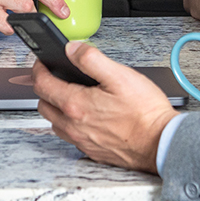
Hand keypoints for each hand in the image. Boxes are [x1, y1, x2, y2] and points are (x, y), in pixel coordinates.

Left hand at [33, 41, 178, 172]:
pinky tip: (87, 116)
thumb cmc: (145, 112)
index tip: (42, 62)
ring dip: (56, 108)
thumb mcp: (120, 75)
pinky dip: (71, 123)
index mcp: (76, 105)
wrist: (160, 143)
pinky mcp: (91, 151)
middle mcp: (73, 126)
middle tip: (56, 77)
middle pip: (44, 104)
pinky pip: (70, 136)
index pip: (42, 84)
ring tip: (71, 96)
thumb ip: (91, 59)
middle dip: (45, 88)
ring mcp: (81, 141)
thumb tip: (71, 49)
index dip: (39, 69)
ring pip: (55, 122)